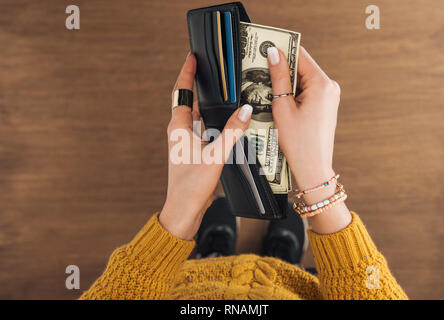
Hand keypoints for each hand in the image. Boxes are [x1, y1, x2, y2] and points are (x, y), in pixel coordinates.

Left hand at [159, 53, 252, 239]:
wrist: (182, 210)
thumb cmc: (191, 186)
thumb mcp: (215, 155)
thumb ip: (232, 131)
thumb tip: (246, 110)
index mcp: (178, 127)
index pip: (182, 92)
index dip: (187, 72)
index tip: (193, 56)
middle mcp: (179, 131)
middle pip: (187, 100)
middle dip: (196, 82)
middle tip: (209, 68)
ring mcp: (184, 141)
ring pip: (194, 114)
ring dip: (204, 101)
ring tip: (218, 89)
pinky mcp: (191, 151)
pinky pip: (201, 127)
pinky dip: (210, 118)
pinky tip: (222, 119)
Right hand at [267, 46, 350, 233]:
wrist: (313, 168)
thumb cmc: (299, 143)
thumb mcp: (282, 107)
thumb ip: (278, 78)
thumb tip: (273, 54)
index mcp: (322, 84)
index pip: (300, 54)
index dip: (281, 50)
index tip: (265, 47)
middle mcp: (329, 87)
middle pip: (302, 66)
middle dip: (281, 68)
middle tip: (260, 70)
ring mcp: (328, 97)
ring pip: (302, 79)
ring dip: (285, 82)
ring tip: (266, 89)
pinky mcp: (324, 106)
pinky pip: (306, 91)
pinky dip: (292, 93)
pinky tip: (277, 101)